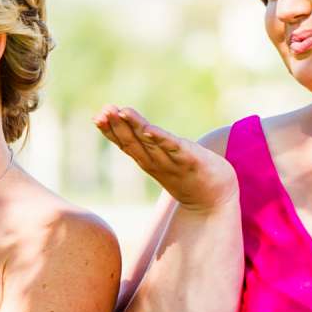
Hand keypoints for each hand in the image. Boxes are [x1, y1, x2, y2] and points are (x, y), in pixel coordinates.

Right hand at [94, 107, 235, 212]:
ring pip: (148, 143)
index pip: (125, 144)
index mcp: (147, 161)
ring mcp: (172, 162)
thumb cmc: (189, 177)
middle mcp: (155, 162)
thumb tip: (140, 133)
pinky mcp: (190, 161)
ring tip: (121, 111)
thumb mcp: (165, 162)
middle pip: (132, 142)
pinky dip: (159, 140)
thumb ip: (152, 149)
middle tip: (102, 111)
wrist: (215, 199)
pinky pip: (173, 149)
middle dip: (116, 126)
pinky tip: (148, 130)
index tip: (96, 117)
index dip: (110, 131)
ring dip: (134, 127)